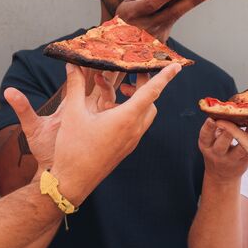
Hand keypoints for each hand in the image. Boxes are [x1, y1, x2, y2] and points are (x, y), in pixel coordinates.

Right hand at [46, 63, 179, 201]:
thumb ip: (75, 86)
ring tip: (119, 91)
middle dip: (145, 84)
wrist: (73, 182)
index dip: (164, 77)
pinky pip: (137, 124)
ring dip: (138, 98)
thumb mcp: (73, 114)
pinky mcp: (127, 147)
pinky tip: (110, 110)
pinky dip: (131, 111)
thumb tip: (72, 65)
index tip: (176, 66)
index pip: (151, 92)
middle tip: (133, 71)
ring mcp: (132, 140)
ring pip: (145, 113)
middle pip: (150, 101)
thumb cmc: (73, 149)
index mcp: (126, 118)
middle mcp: (134, 129)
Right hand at [116, 0, 211, 41]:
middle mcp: (145, 26)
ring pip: (175, 17)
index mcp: (132, 13)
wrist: (120, 42)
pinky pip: (174, 21)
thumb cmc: (126, 16)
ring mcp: (155, 36)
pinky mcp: (162, 41)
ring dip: (191, 4)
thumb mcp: (128, 2)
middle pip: (171, 13)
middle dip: (190, 1)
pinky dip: (183, 9)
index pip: (152, 3)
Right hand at [198, 119, 247, 180]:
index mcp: (206, 145)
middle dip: (228, 132)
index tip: (212, 119)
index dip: (208, 127)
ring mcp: (231, 159)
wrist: (222, 176)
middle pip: (222, 144)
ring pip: (240, 149)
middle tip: (234, 120)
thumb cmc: (217, 152)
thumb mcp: (210, 142)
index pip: (205, 136)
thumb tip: (227, 109)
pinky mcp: (244, 161)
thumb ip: (216, 129)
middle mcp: (217, 153)